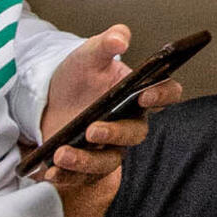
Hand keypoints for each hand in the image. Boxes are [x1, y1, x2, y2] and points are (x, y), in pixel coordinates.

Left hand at [34, 26, 182, 216]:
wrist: (50, 95)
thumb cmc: (80, 75)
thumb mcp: (90, 54)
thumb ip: (106, 42)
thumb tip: (119, 38)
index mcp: (137, 94)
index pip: (166, 94)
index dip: (163, 96)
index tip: (145, 95)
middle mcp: (128, 123)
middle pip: (134, 134)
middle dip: (115, 133)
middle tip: (92, 130)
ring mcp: (108, 147)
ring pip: (108, 162)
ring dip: (86, 161)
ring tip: (62, 154)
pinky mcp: (86, 165)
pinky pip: (82, 178)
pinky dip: (67, 177)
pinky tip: (50, 172)